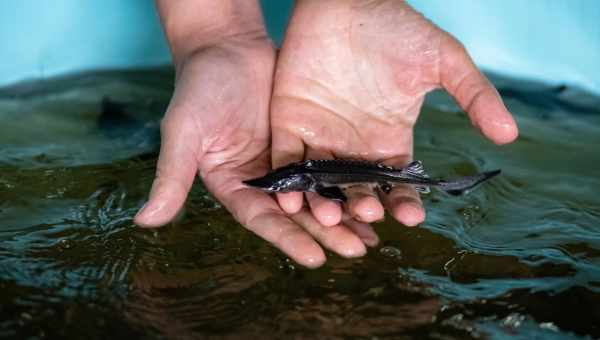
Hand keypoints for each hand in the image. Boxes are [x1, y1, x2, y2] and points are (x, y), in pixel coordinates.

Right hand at [133, 37, 373, 266]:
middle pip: (296, 214)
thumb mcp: (183, 133)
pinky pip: (328, 167)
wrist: (228, 45)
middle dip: (326, 232)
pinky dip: (347, 183)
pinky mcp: (304, 142)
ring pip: (317, 195)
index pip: (262, 219)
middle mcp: (261, 180)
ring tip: (372, 235)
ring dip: (343, 215)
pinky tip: (372, 197)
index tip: (316, 258)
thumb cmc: (199, 87)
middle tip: (357, 250)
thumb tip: (145, 222)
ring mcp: (285, 162)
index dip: (287, 239)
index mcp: (232, 185)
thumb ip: (171, 177)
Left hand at [271, 0, 517, 250]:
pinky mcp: (290, 123)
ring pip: (320, 183)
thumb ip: (474, 96)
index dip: (404, 202)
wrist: (348, 0)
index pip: (397, 183)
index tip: (410, 216)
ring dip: (322, 203)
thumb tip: (510, 135)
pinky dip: (286, 180)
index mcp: (389, 140)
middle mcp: (354, 146)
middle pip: (356, 190)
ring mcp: (321, 136)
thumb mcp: (444, 61)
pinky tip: (288, 199)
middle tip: (367, 212)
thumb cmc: (397, 27)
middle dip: (362, 206)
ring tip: (327, 217)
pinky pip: (286, 159)